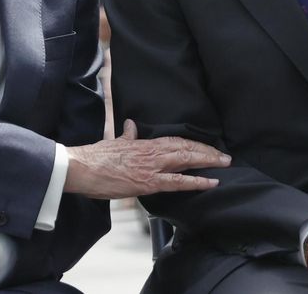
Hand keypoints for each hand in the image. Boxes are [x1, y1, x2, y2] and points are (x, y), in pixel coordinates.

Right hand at [63, 119, 230, 198]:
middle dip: (208, 152)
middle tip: (225, 156)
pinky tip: (210, 182)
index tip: (207, 146)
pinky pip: (178, 182)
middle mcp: (153, 153)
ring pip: (187, 161)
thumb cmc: (96, 157)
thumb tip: (130, 125)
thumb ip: (127, 135)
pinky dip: (196, 182)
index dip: (194, 144)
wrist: (82, 167)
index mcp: (145, 143)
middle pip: (187, 148)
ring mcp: (152, 167)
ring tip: (224, 164)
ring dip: (208, 162)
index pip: (176, 140)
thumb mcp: (115, 142)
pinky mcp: (149, 182)